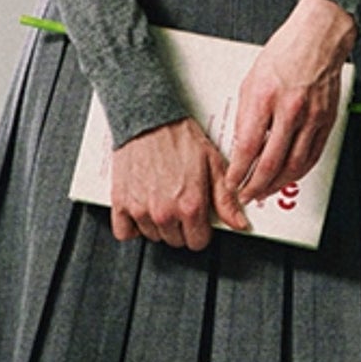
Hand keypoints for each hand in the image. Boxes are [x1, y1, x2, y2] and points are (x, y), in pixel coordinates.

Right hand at [110, 115, 251, 249]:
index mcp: (190, 206)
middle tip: (179, 203)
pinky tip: (141, 208)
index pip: (198, 242)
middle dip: (180, 227)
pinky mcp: (120, 202)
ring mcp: (140, 209)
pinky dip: (131, 225)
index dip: (200, 230)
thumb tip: (240, 224)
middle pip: (175, 241)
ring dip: (157, 224)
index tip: (197, 218)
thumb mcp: (213, 165)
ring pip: (152, 236)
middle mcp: (165, 212)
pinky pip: (124, 232)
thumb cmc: (180, 138)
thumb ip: (226, 200)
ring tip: (161, 199)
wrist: (148, 119)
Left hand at [226, 0, 357, 206]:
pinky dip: (298, 172)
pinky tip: (287, 177)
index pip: (248, 148)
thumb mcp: (251, 81)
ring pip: (294, 166)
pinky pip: (312, 156)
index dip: (238, 172)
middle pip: (271, 163)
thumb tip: (241, 147)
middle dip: (255, 186)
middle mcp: (290, 110)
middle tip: (246, 195)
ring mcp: (312, 117)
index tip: (231, 183)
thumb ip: (246, 116)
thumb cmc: (284, 53)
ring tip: (265, 191)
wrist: (318, 38)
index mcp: (265, 97)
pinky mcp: (326, 121)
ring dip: (277, 184)